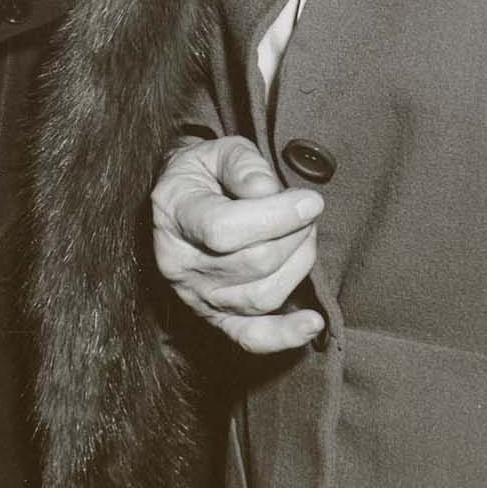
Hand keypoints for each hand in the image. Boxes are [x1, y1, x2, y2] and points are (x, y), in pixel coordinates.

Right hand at [151, 136, 323, 353]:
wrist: (182, 200)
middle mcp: (179, 264)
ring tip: (307, 235)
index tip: (310, 200)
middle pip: (253, 263)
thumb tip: (267, 190)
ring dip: (299, 265)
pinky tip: (312, 323)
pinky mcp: (215, 317)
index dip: (276, 217)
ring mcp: (196, 296)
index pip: (224, 228)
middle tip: (309, 209)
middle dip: (295, 234)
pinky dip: (284, 335)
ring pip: (262, 296)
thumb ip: (242, 164)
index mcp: (174, 214)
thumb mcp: (217, 150)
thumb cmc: (204, 172)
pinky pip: (250, 337)